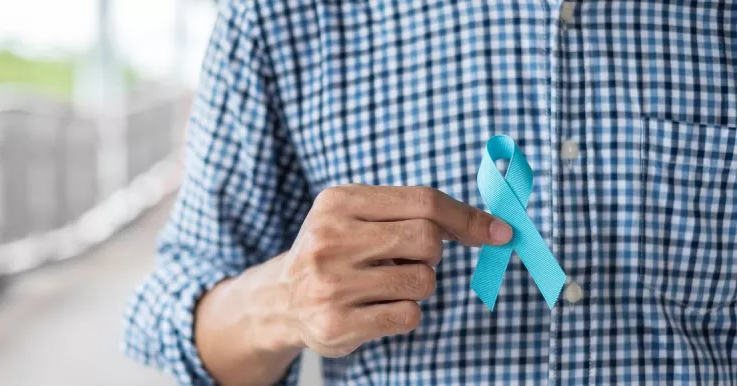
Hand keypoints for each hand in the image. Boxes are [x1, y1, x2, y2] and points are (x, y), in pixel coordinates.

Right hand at [279, 185, 511, 356]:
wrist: (281, 298)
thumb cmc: (335, 251)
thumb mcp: (357, 215)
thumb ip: (412, 212)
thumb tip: (489, 226)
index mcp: (338, 201)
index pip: (423, 201)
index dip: (467, 217)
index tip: (498, 232)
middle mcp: (330, 239)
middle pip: (427, 240)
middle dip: (433, 253)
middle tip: (408, 258)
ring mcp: (331, 283)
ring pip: (423, 281)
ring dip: (418, 285)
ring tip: (384, 284)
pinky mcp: (337, 323)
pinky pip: (409, 315)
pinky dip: (405, 312)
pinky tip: (376, 307)